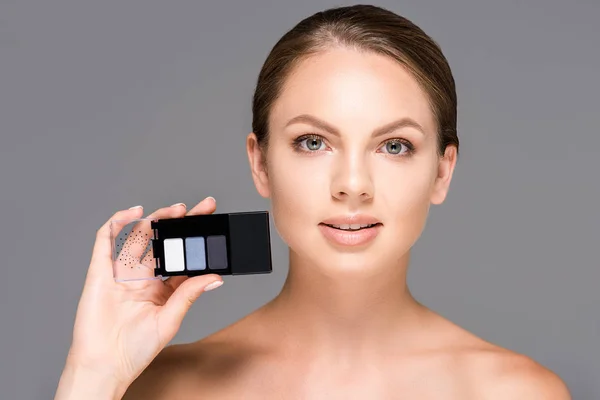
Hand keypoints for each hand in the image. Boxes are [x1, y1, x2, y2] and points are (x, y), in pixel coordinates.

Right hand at [55, 197, 222, 398]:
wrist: (104, 366)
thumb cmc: (135, 350)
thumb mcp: (170, 320)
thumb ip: (188, 295)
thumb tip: (215, 277)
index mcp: (161, 289)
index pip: (181, 257)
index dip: (195, 241)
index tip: (212, 225)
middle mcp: (142, 277)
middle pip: (163, 241)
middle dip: (181, 223)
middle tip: (201, 208)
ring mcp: (121, 273)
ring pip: (138, 236)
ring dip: (156, 219)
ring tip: (175, 210)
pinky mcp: (100, 272)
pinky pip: (105, 241)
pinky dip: (118, 222)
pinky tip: (134, 213)